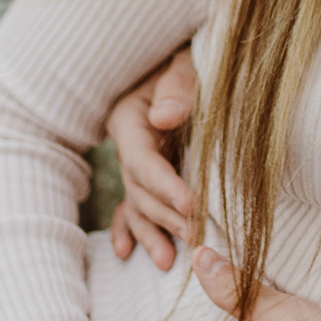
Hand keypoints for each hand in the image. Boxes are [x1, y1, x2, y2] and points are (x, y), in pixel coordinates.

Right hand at [105, 48, 199, 269]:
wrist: (180, 59)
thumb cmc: (187, 60)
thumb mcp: (183, 65)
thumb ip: (178, 88)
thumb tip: (165, 117)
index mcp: (130, 120)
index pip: (142, 161)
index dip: (164, 186)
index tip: (192, 205)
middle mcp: (127, 145)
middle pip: (139, 189)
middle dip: (165, 215)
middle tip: (194, 235)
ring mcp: (134, 162)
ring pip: (136, 204)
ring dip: (152, 232)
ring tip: (169, 261)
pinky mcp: (146, 173)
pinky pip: (131, 205)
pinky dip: (130, 228)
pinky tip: (126, 252)